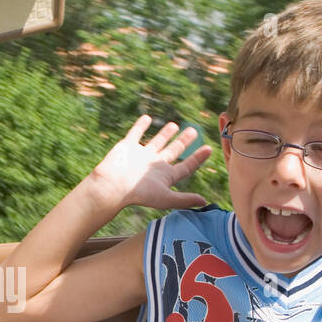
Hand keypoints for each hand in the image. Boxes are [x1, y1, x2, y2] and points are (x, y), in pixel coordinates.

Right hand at [88, 115, 211, 210]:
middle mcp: (154, 165)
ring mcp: (141, 155)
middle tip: (194, 131)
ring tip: (174, 125)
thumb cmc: (138, 194)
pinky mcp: (127, 147)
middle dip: (184, 142)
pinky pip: (135, 133)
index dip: (198, 158)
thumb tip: (205, 203)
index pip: (186, 166)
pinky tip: (147, 118)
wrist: (112, 186)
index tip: (209, 149)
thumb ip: (184, 199)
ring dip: (165, 134)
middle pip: (173, 151)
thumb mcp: (166, 197)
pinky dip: (140, 126)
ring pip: (156, 142)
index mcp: (165, 176)